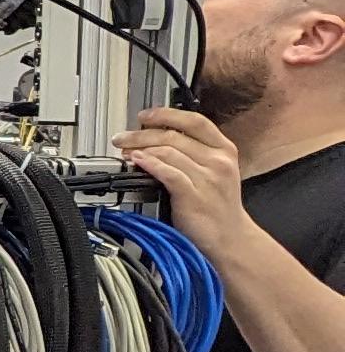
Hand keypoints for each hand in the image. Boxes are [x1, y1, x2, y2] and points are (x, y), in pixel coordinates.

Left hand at [120, 107, 246, 247]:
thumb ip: (191, 152)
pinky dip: (149, 164)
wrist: (230, 237)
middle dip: (141, 134)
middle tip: (122, 138)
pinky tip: (137, 161)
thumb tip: (154, 138)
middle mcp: (219, 161)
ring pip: (168, 152)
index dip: (166, 115)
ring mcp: (208, 178)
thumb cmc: (217, 205)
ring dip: (140, 148)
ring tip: (125, 152)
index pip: (195, 121)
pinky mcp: (195, 195)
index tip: (144, 116)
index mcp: (224, 149)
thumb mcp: (214, 171)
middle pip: (174, 136)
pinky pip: (168, 173)